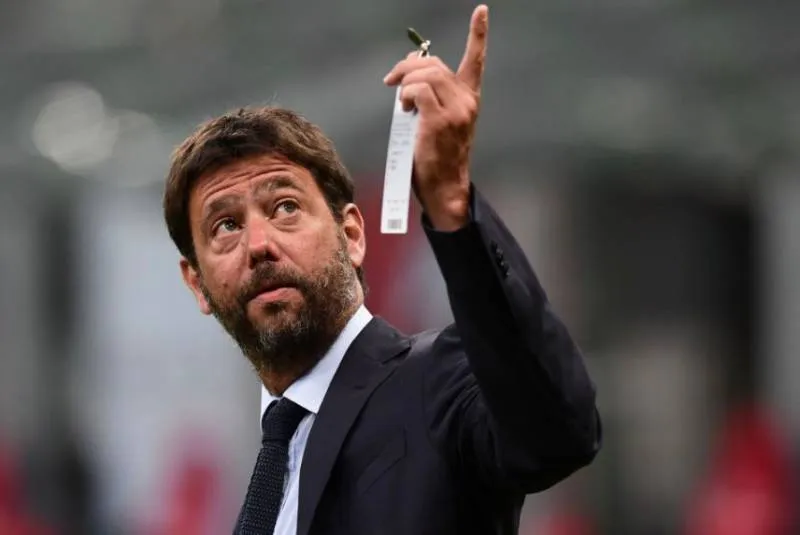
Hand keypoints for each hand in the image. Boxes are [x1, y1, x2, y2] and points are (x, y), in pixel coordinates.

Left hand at [383, 5, 488, 230]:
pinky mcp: (440, 120)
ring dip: (405, 84)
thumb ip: (428, 93)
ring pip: (424, 76)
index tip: (481, 11)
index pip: (476, 60)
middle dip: (407, 68)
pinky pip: (417, 91)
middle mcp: (467, 100)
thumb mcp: (436, 119)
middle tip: (392, 82)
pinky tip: (405, 109)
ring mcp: (456, 110)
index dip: (478, 34)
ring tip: (402, 103)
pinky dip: (405, 96)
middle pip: (434, 65)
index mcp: (469, 98)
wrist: (445, 186)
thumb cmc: (438, 156)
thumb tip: (410, 66)